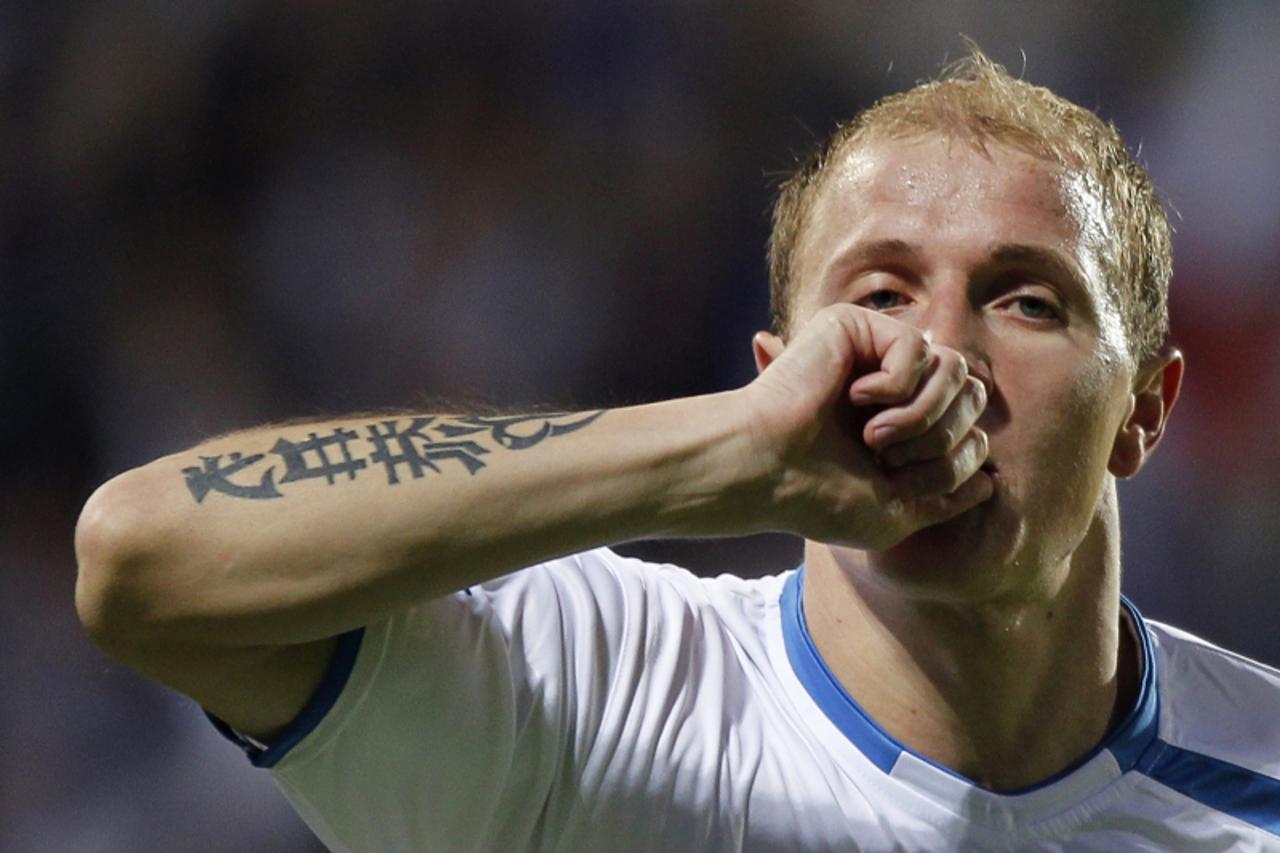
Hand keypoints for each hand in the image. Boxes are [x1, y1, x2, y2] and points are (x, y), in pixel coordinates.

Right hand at [741, 303, 991, 549]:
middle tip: (887, 456)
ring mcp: (875, 352)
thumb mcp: (895, 512)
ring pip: (954, 369)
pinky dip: (897, 384)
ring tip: (875, 433)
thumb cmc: (817, 497)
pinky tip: (856, 396)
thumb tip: (992, 481)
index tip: (898, 478)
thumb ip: (944, 497)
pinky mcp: (856, 326)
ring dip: (920, 415)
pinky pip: (919, 348)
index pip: (973, 429)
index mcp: (902, 424)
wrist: (767, 473)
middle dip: (940, 437)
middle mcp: (892, 383)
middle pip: (972, 395)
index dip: (955, 459)